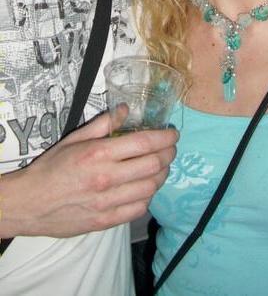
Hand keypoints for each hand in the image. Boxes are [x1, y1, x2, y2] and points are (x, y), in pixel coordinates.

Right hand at [0, 111, 176, 238]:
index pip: (144, 143)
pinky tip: (145, 188)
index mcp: (99, 154)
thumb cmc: (52, 167)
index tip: (173, 134)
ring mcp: (106, 202)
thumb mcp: (75, 138)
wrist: (30, 202)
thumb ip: (103, 123)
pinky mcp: (105, 221)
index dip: (165, 137)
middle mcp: (106, 178)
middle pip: (154, 165)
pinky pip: (138, 209)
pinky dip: (148, 197)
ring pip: (150, 188)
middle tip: (170, 148)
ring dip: (162, 175)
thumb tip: (126, 109)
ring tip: (160, 167)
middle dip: (169, 154)